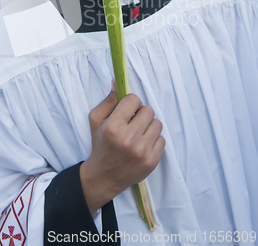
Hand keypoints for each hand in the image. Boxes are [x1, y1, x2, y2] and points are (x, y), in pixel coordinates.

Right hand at [80, 81, 164, 212]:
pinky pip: (162, 138)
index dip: (130, 103)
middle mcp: (129, 139)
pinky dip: (153, 139)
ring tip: (138, 133)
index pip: (134, 100)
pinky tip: (142, 144)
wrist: (104, 176)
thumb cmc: (100, 144)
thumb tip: (117, 81)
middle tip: (132, 122)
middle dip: (140, 113)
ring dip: (148, 126)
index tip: (126, 110)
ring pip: (157, 123)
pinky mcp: (152, 161)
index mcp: (113, 127)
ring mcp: (142, 151)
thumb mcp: (96, 120)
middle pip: (148, 110)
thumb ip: (108, 100)